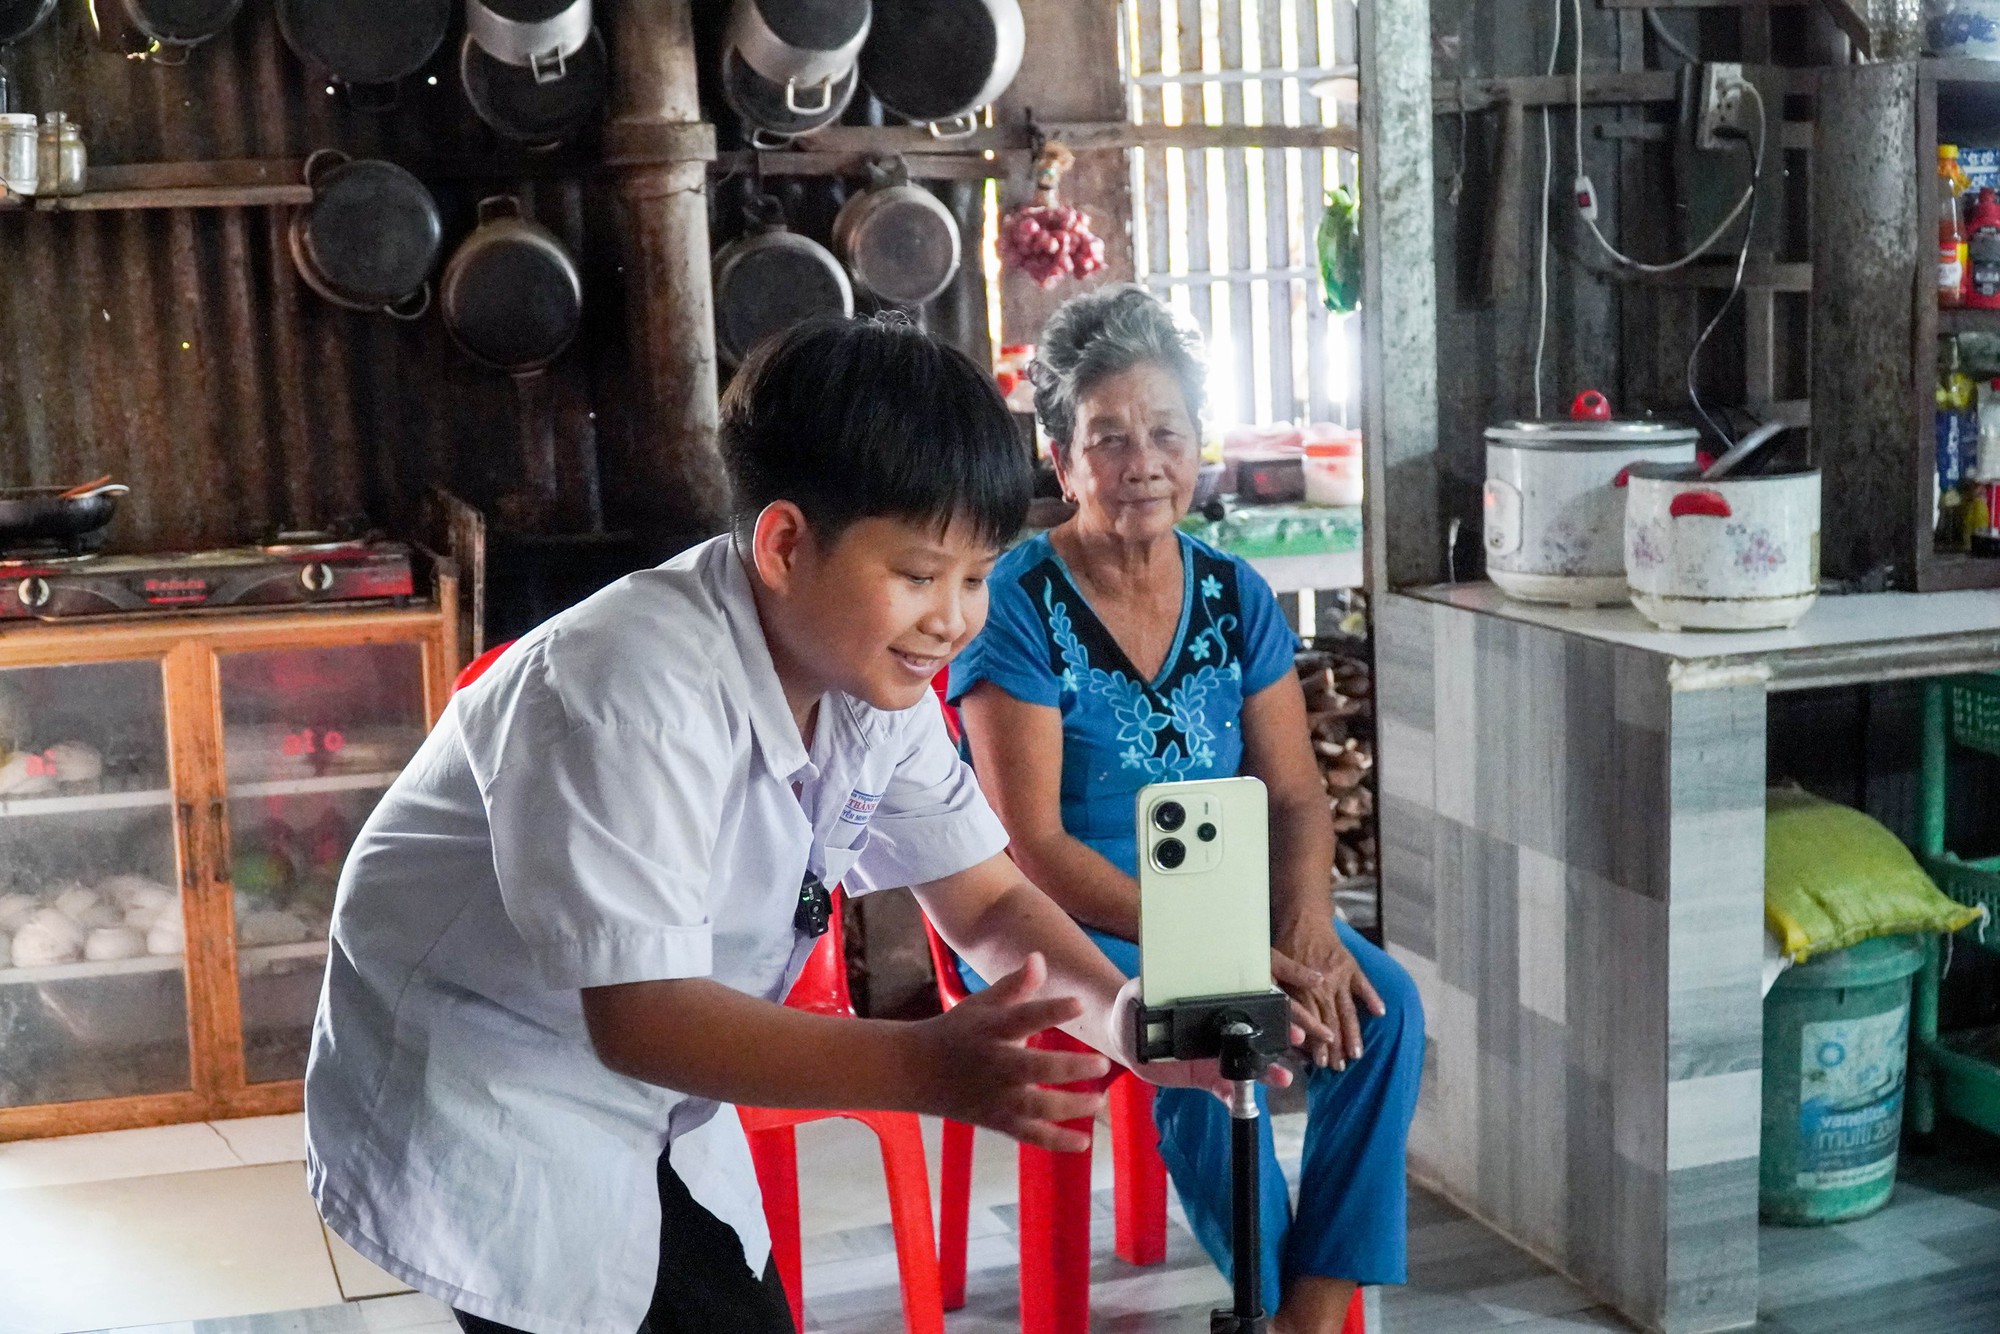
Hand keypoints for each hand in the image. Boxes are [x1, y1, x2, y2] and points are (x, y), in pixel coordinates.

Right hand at [907, 952, 1111, 1151]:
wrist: (915, 1071)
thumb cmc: (956, 1031)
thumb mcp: (980, 1003)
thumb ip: (1014, 985)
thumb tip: (1040, 958)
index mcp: (991, 1029)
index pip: (1023, 1017)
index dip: (1051, 1010)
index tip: (1079, 1004)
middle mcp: (995, 1064)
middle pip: (1034, 1068)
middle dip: (1069, 1068)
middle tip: (1102, 1064)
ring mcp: (996, 1097)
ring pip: (1035, 1107)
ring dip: (1070, 1107)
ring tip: (1099, 1101)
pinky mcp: (997, 1120)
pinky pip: (1028, 1135)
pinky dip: (1055, 1142)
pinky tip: (1084, 1143)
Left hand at [1113, 976, 1302, 1101]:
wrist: (1123, 1037)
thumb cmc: (1134, 1006)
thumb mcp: (1138, 990)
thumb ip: (1146, 989)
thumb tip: (1149, 987)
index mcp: (1209, 1003)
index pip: (1243, 1001)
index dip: (1265, 1004)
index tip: (1283, 1004)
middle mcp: (1218, 1029)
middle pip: (1254, 1033)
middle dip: (1279, 1037)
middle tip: (1297, 1038)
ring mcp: (1214, 1055)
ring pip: (1247, 1064)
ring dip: (1267, 1071)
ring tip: (1283, 1077)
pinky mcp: (1205, 1078)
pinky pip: (1225, 1090)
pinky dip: (1236, 1097)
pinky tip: (1244, 1102)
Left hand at [1275, 922, 1382, 1070]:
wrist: (1303, 917)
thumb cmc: (1286, 944)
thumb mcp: (1274, 968)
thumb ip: (1280, 993)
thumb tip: (1283, 1021)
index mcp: (1304, 988)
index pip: (1313, 1022)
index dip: (1317, 1044)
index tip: (1321, 1063)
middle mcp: (1324, 985)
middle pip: (1331, 1021)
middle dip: (1335, 1047)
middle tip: (1339, 1067)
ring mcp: (1340, 977)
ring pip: (1348, 1010)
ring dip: (1353, 1033)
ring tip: (1357, 1053)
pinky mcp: (1351, 967)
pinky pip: (1364, 985)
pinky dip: (1372, 998)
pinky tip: (1380, 1012)